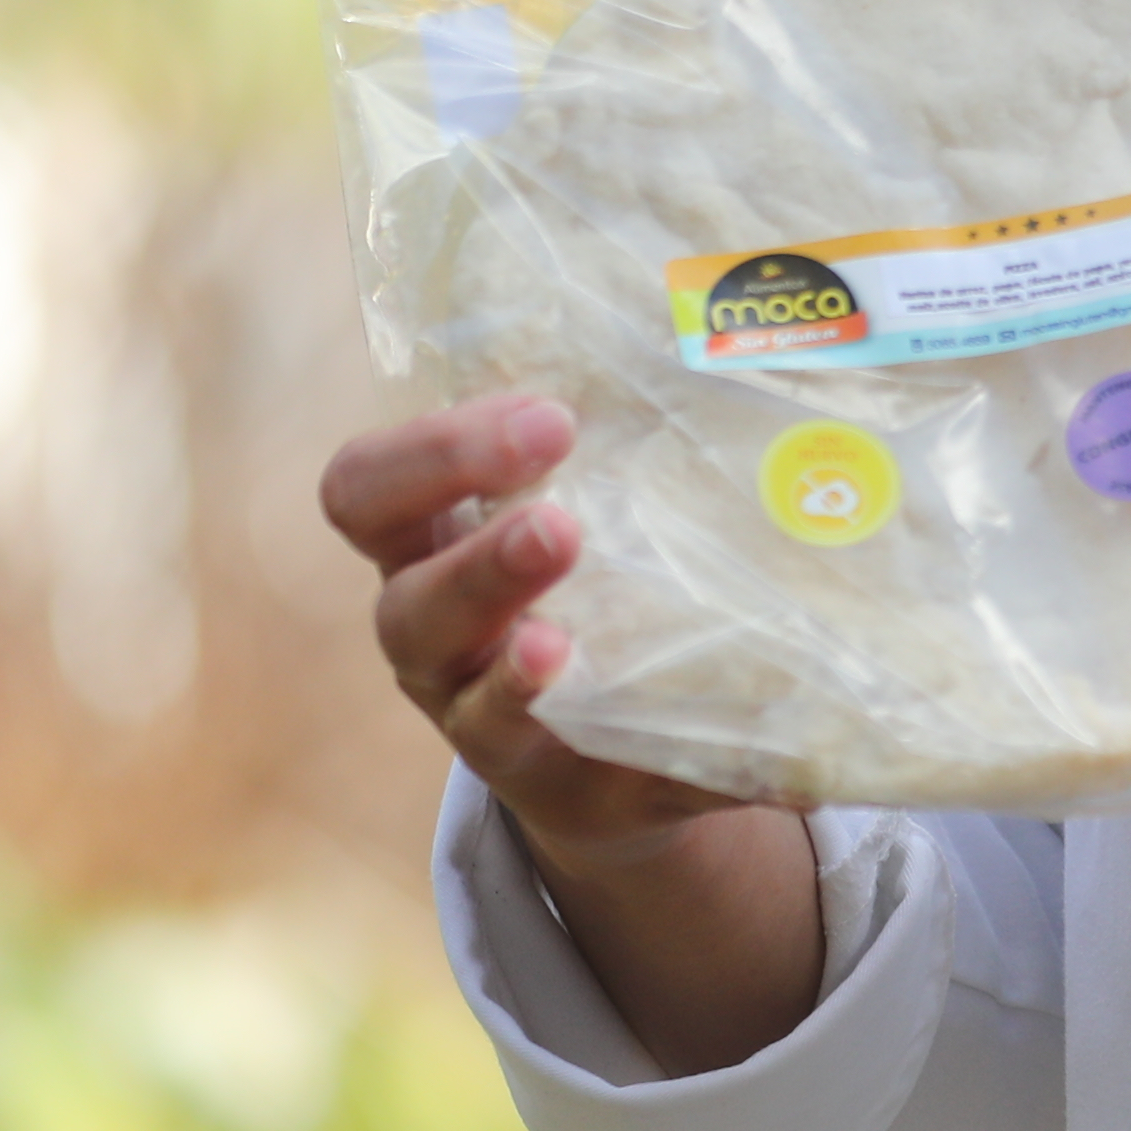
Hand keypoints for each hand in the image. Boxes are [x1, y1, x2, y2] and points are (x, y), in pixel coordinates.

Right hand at [316, 393, 822, 1071]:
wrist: (611, 745)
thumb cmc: (590, 576)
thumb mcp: (579, 503)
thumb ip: (619, 440)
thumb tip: (766, 330)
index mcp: (424, 548)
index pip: (365, 490)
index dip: (434, 452)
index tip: (549, 417)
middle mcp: (435, 645)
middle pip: (410, 607)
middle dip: (482, 564)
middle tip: (560, 526)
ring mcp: (492, 734)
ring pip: (479, 712)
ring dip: (523, 679)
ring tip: (565, 651)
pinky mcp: (581, 799)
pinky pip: (621, 786)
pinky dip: (687, 768)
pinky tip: (759, 754)